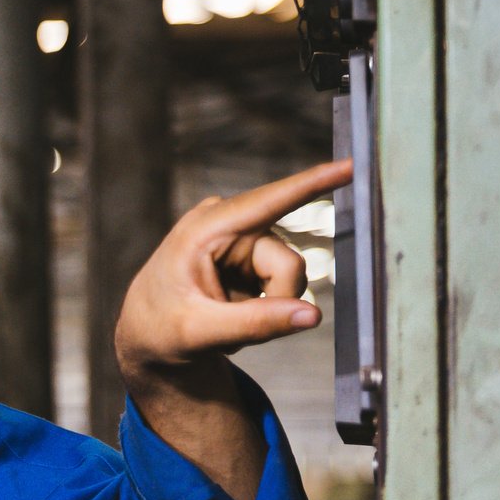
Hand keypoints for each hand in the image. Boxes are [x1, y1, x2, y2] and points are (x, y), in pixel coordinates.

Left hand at [115, 159, 352, 379]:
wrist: (148, 334)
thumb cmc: (160, 328)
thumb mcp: (198, 332)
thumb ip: (255, 324)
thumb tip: (313, 316)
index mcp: (205, 230)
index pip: (268, 201)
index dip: (313, 183)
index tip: (351, 164)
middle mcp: (228, 224)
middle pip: (289, 265)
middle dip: (274, 301)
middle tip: (236, 329)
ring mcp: (243, 238)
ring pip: (291, 277)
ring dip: (267, 306)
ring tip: (226, 316)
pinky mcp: (253, 253)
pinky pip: (284, 284)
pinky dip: (265, 305)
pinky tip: (233, 310)